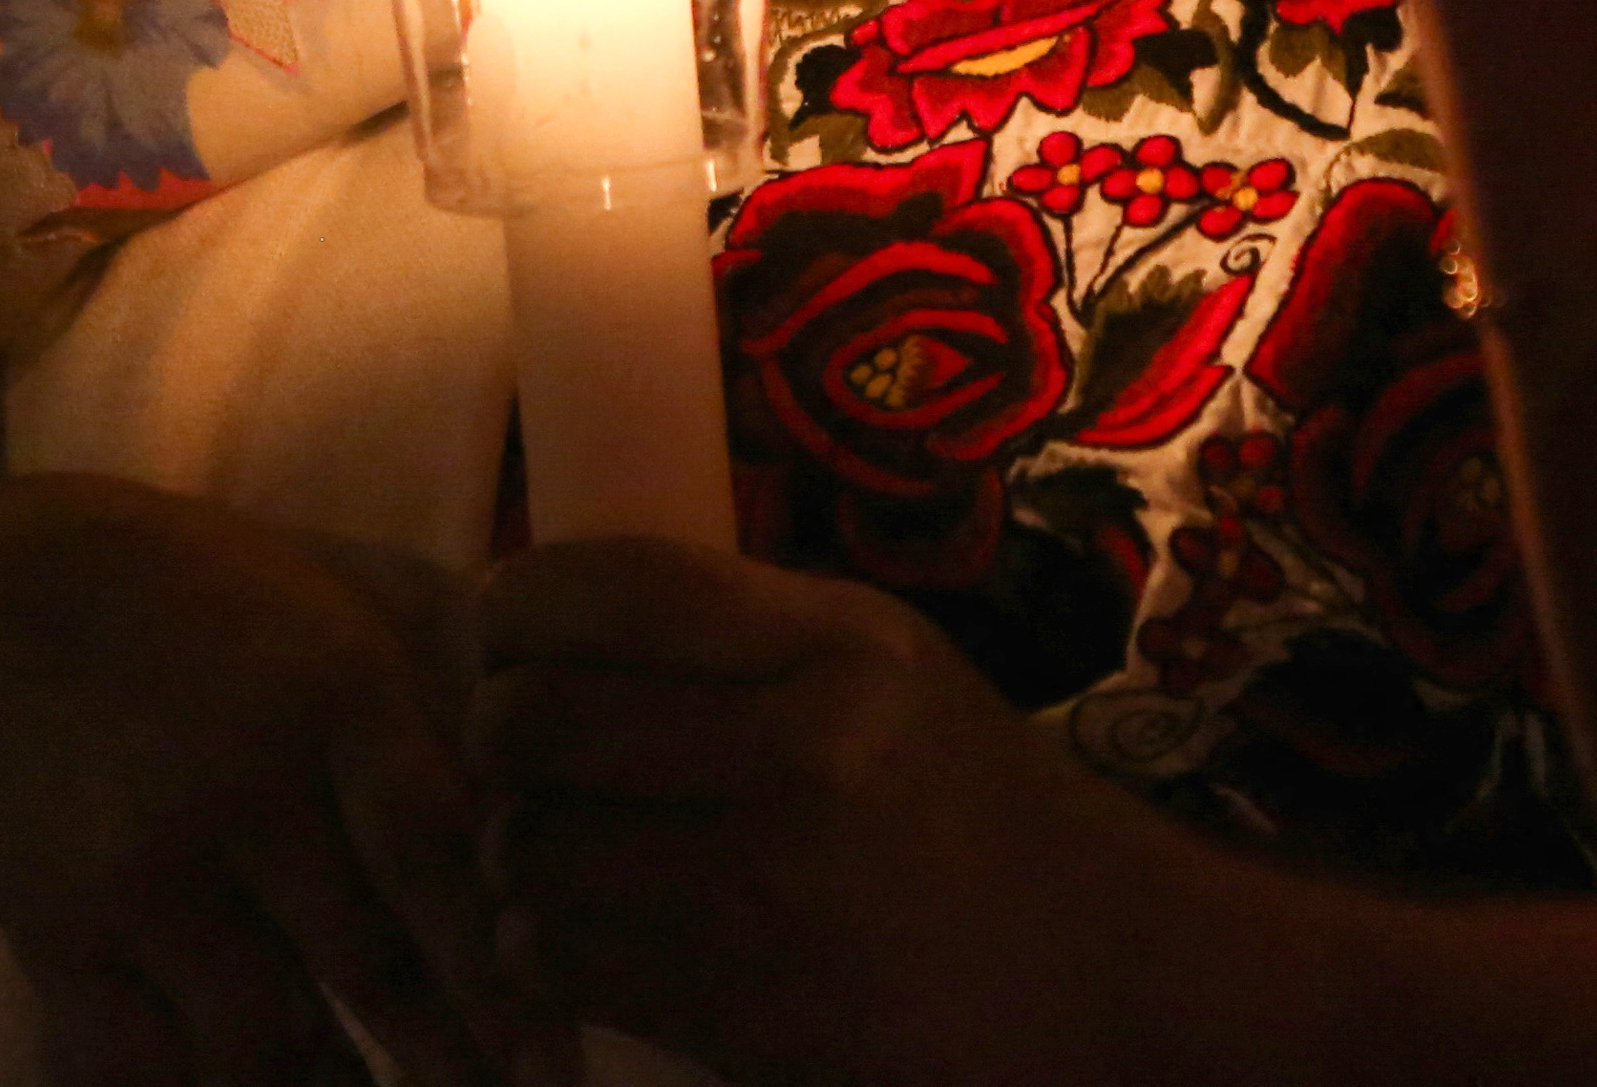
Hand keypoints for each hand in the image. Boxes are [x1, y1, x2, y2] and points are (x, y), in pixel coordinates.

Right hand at [0, 476, 564, 1086]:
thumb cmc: (214, 603)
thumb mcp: (344, 587)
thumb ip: (459, 661)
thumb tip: (566, 763)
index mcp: (333, 689)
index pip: (433, 853)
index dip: (499, 972)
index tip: (554, 1066)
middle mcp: (242, 785)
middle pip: (364, 965)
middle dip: (449, 1066)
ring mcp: (144, 870)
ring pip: (260, 1040)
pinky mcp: (63, 934)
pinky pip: (142, 1069)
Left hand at [471, 540, 1160, 1086]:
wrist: (1100, 972)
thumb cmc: (970, 803)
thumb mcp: (888, 664)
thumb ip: (740, 626)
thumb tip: (548, 600)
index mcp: (840, 645)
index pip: (613, 585)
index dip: (518, 602)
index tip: (505, 627)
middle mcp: (801, 754)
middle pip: (535, 719)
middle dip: (496, 733)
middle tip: (516, 748)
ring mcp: (767, 894)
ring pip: (527, 847)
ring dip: (514, 849)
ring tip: (553, 846)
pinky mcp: (743, 1012)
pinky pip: (558, 957)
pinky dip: (541, 944)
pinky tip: (584, 931)